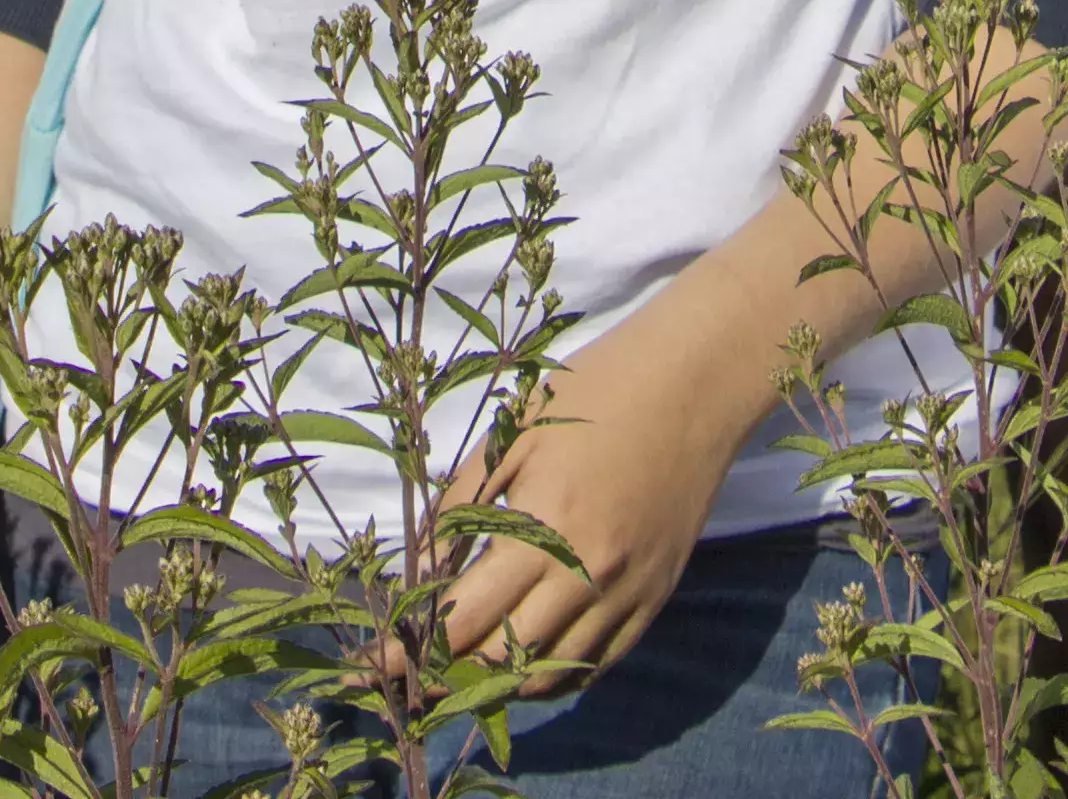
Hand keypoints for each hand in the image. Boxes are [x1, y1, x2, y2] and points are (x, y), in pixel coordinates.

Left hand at [434, 284, 770, 693]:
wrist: (693, 383)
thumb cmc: (592, 395)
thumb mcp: (512, 437)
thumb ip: (460, 508)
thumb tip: (418, 573)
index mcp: (543, 528)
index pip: (463, 618)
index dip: (410, 651)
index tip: (374, 665)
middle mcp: (587, 575)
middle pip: (501, 660)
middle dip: (444, 677)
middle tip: (409, 674)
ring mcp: (627, 593)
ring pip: (550, 675)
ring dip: (497, 685)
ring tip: (457, 676)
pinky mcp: (655, 597)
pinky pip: (598, 664)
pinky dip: (554, 677)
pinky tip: (522, 666)